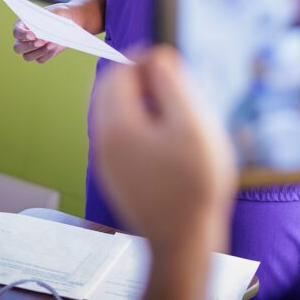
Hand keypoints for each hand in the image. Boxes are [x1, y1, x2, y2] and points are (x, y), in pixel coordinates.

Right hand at [12, 2, 82, 63]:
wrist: (67, 22)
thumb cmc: (56, 14)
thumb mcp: (52, 14)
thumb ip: (45, 22)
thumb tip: (44, 32)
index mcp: (22, 26)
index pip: (17, 32)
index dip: (23, 35)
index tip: (33, 35)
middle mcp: (23, 39)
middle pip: (18, 48)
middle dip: (29, 46)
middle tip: (42, 41)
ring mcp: (30, 49)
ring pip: (28, 56)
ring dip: (40, 51)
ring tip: (52, 44)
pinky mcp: (40, 55)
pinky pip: (40, 59)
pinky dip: (47, 54)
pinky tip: (54, 47)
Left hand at [93, 46, 236, 252]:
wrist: (184, 243)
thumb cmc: (195, 185)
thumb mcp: (193, 123)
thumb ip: (172, 84)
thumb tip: (156, 55)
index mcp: (117, 124)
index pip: (119, 71)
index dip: (145, 59)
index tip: (172, 64)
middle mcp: (104, 141)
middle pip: (112, 91)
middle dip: (140, 79)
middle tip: (175, 84)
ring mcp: (108, 163)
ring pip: (117, 114)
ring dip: (141, 102)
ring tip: (177, 113)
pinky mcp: (118, 178)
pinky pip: (123, 137)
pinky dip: (141, 126)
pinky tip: (170, 141)